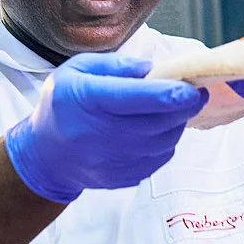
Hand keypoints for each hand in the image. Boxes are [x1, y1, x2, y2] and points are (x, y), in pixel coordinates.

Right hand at [4, 53, 206, 203]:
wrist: (47, 155)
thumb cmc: (65, 103)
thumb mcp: (79, 69)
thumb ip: (117, 64)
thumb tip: (153, 70)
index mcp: (85, 99)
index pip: (132, 98)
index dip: (167, 94)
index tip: (192, 88)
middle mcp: (96, 134)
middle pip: (155, 123)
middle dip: (184, 107)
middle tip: (196, 92)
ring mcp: (110, 162)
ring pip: (162, 142)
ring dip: (176, 124)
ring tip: (171, 108)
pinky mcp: (121, 179)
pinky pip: (158, 159)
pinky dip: (166, 142)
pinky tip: (156, 129)